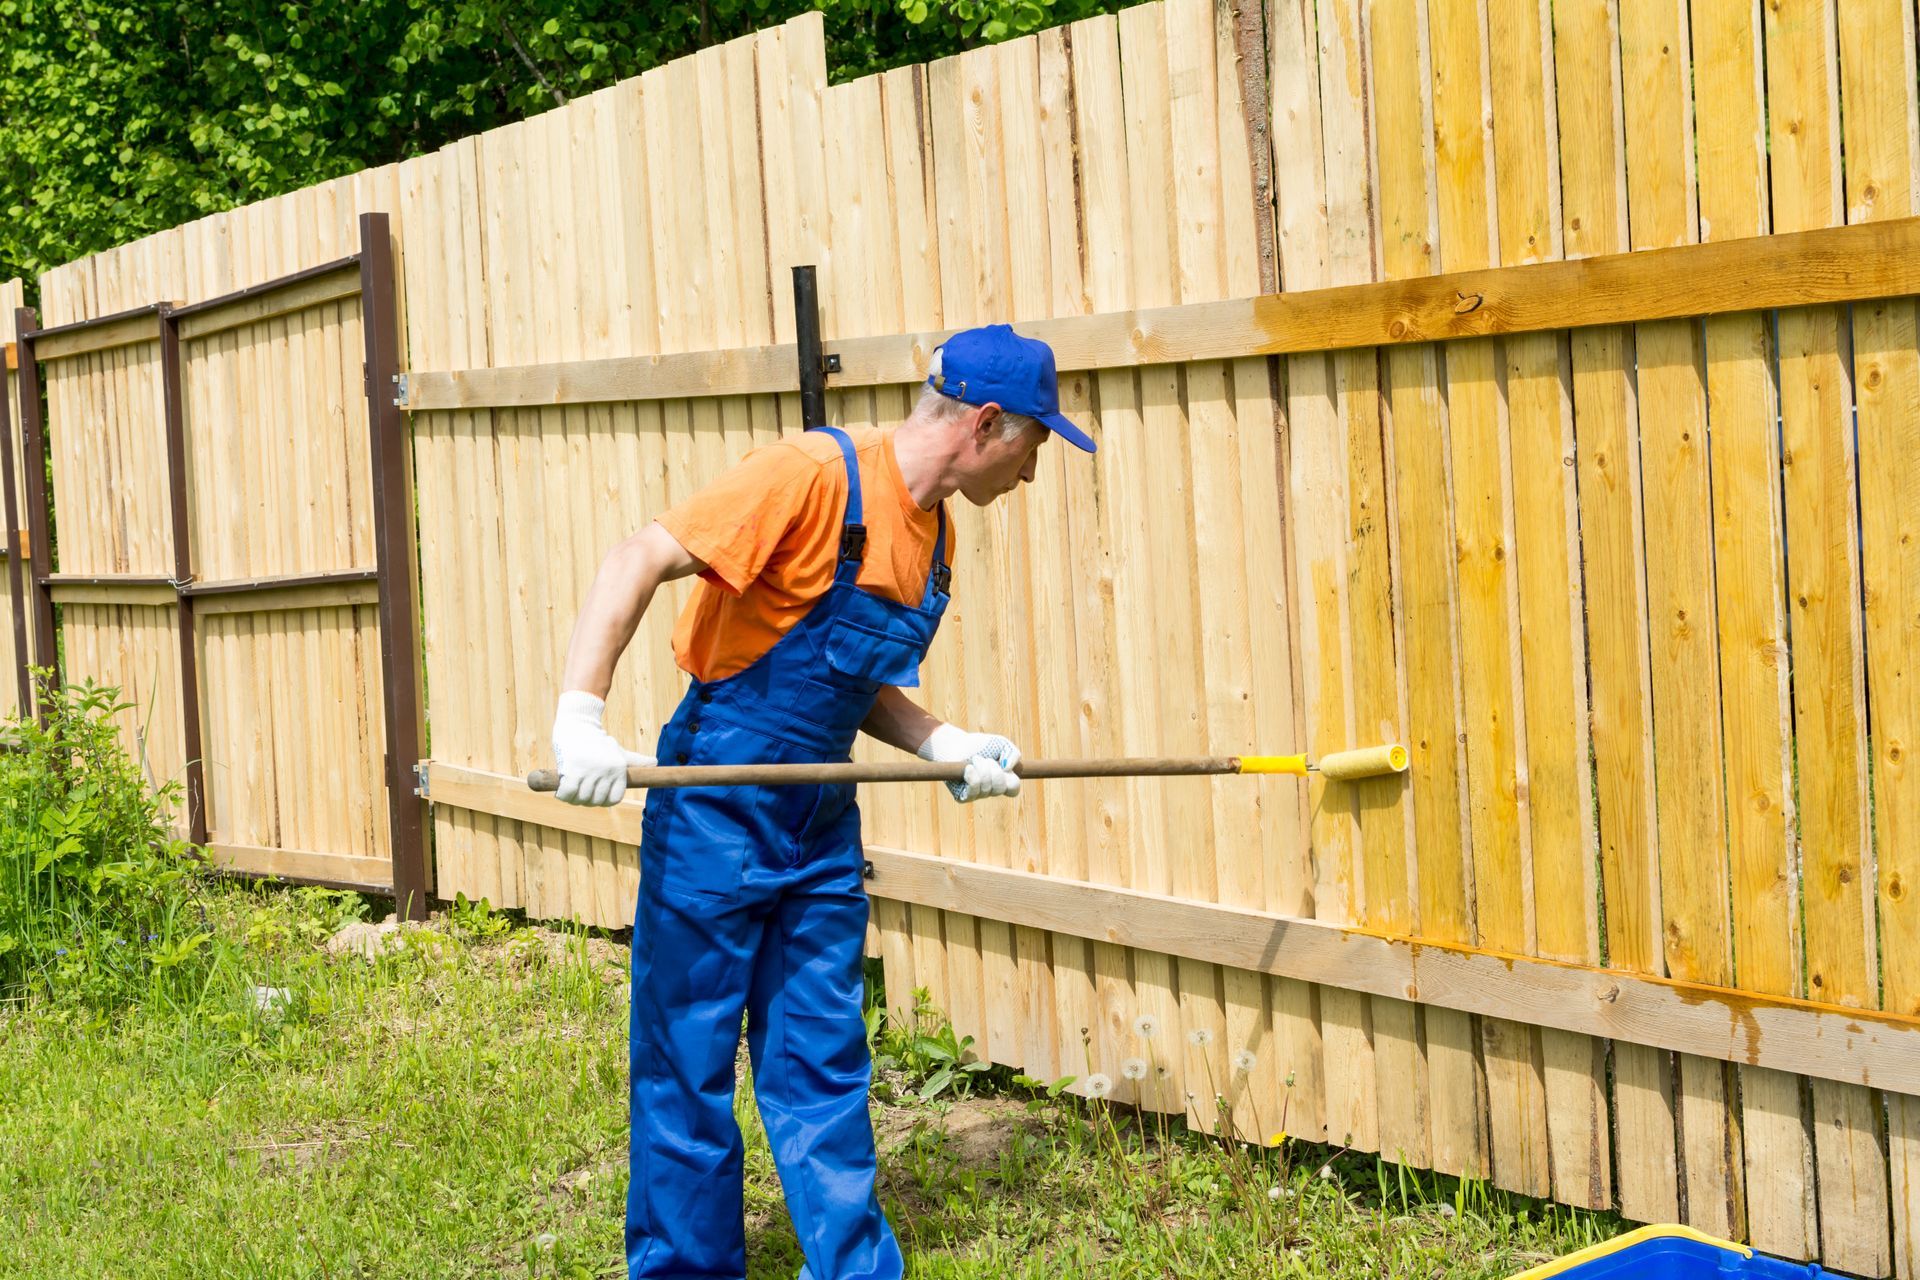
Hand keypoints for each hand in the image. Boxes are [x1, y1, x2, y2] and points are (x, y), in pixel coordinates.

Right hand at [550, 690, 654, 805]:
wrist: (577, 726)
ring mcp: (589, 770)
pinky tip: (563, 790)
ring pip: (582, 799)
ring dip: (574, 799)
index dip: (604, 800)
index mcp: (619, 768)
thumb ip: (636, 761)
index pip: (614, 799)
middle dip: (587, 800)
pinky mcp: (572, 769)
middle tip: (581, 792)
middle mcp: (606, 770)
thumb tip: (656, 762)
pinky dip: (563, 795)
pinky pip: (567, 793)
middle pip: (596, 801)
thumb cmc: (599, 743)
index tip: (596, 795)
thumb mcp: (620, 752)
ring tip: (572, 790)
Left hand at [916, 723, 1021, 803]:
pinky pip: (973, 792)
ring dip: (981, 769)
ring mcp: (977, 794)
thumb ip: (1013, 753)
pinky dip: (972, 777)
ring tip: (974, 759)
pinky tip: (968, 768)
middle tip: (982, 758)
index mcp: (1002, 780)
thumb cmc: (979, 745)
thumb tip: (1007, 769)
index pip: (1014, 790)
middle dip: (993, 769)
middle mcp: (991, 790)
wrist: (955, 744)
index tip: (1002, 765)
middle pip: (1000, 788)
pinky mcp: (964, 796)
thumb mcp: (1002, 744)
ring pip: (987, 788)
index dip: (1011, 779)